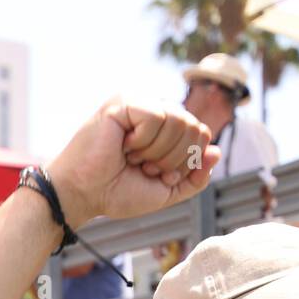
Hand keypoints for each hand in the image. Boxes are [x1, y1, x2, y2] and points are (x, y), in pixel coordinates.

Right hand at [47, 97, 218, 228]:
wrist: (83, 196)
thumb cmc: (116, 193)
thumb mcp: (165, 192)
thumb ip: (194, 177)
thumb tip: (215, 151)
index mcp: (164, 128)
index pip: (200, 133)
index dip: (186, 161)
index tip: (157, 174)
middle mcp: (153, 111)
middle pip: (194, 126)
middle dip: (173, 158)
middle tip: (144, 167)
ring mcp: (138, 104)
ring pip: (178, 120)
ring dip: (157, 152)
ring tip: (132, 158)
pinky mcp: (124, 103)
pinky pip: (156, 117)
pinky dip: (143, 141)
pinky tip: (123, 146)